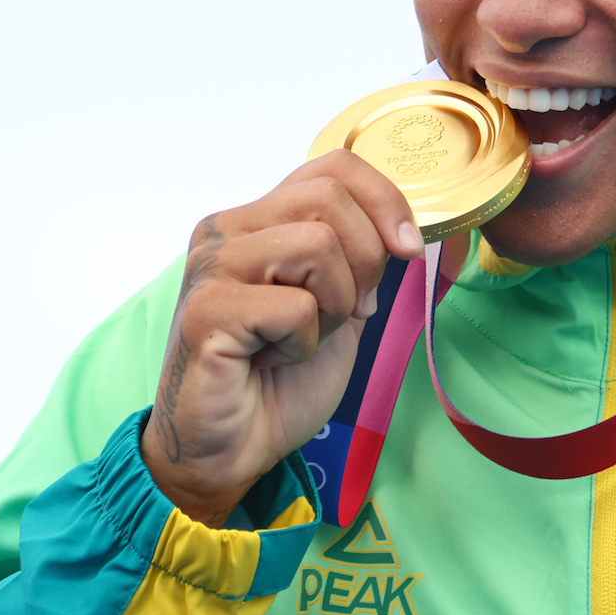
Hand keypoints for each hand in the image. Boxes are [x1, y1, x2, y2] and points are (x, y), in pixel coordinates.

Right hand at [140, 152, 423, 524]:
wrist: (230, 448)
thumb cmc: (278, 380)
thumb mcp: (337, 305)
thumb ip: (359, 259)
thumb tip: (402, 232)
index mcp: (257, 220)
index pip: (333, 166)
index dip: (385, 200)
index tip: (408, 251)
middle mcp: (225, 230)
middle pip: (331, 200)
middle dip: (365, 264)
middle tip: (343, 315)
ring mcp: (210, 266)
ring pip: (319, 246)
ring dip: (334, 308)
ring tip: (298, 340)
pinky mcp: (207, 311)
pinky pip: (295, 306)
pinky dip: (304, 344)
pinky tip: (272, 361)